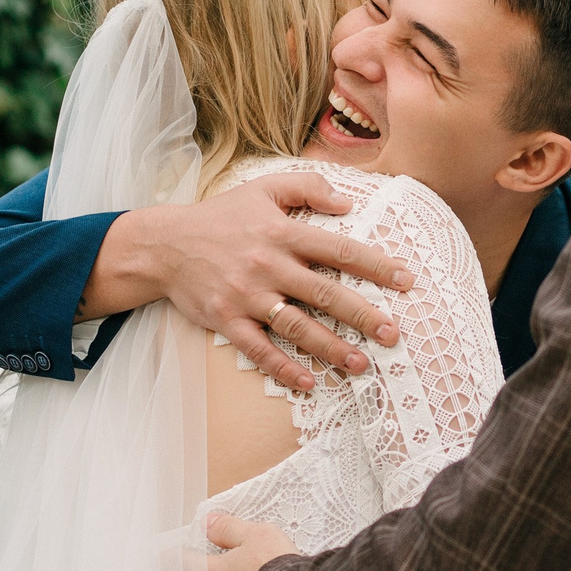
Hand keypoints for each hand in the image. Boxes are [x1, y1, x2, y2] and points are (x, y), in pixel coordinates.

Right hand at [87, 171, 410, 392]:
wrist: (163, 244)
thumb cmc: (220, 217)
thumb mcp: (263, 189)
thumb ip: (308, 187)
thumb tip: (350, 201)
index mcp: (281, 232)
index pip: (339, 250)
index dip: (376, 266)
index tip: (407, 281)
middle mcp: (268, 265)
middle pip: (324, 293)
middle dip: (363, 315)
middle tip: (394, 334)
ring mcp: (247, 296)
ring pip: (296, 326)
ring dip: (331, 347)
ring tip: (361, 363)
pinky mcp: (227, 320)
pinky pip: (259, 349)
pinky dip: (284, 368)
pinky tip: (309, 382)